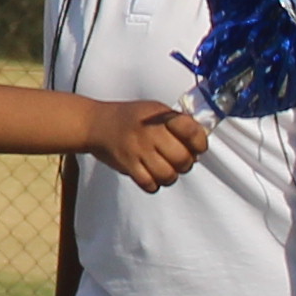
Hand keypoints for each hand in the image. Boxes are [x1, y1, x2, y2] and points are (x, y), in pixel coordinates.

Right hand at [87, 100, 209, 191]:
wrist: (95, 124)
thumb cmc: (128, 117)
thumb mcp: (155, 110)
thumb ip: (177, 123)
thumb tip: (198, 143)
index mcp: (160, 116)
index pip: (192, 131)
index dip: (200, 143)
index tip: (198, 146)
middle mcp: (150, 133)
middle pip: (183, 158)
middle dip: (186, 163)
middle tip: (180, 160)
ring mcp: (138, 150)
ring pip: (168, 175)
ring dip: (170, 175)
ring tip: (165, 169)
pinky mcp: (128, 166)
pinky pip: (150, 184)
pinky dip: (154, 183)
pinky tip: (151, 175)